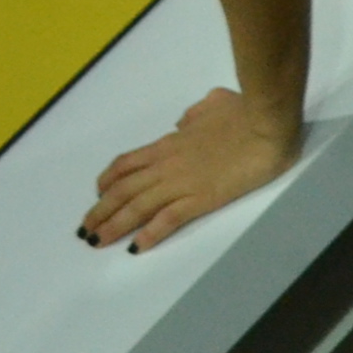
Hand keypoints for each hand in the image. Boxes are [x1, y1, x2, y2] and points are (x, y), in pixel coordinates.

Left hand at [84, 88, 300, 251]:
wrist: (266, 123)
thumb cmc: (245, 112)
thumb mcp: (213, 104)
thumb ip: (195, 114)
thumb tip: (185, 123)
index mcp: (169, 143)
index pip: (126, 164)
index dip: (107, 182)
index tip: (98, 196)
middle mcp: (166, 164)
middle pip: (122, 190)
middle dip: (100, 211)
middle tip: (85, 230)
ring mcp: (182, 182)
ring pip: (137, 206)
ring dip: (114, 225)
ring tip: (97, 241)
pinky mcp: (202, 198)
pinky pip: (168, 218)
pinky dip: (150, 233)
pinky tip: (137, 247)